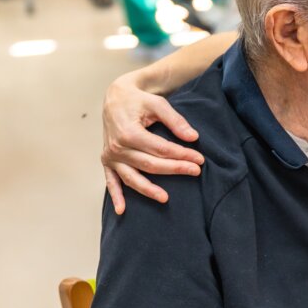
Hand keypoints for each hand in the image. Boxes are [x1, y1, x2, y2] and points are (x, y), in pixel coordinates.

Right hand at [101, 71, 203, 213]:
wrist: (116, 98)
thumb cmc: (138, 100)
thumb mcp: (158, 104)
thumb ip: (175, 120)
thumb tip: (193, 137)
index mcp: (129, 132)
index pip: (161, 149)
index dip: (182, 154)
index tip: (199, 159)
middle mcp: (117, 147)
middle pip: (150, 164)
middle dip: (175, 169)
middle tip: (196, 171)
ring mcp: (111, 156)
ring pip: (133, 178)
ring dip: (149, 189)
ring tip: (166, 198)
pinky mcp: (107, 161)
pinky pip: (111, 181)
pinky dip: (116, 196)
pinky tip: (122, 210)